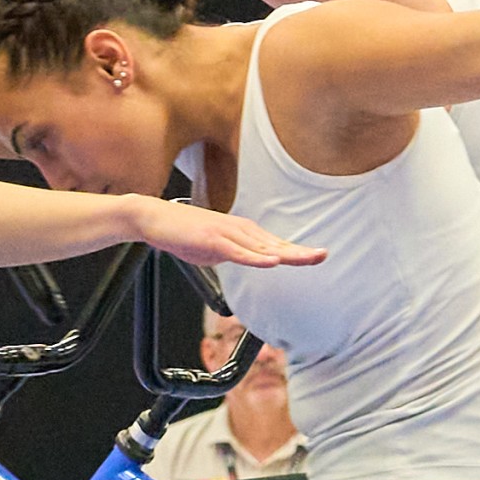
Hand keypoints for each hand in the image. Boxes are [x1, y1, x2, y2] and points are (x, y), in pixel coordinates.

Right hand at [131, 202, 322, 271]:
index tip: (319, 255)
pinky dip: (256, 257)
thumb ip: (233, 255)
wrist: (155, 218)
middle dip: (301, 251)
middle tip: (324, 255)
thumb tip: (243, 261)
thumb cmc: (183, 232)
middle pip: (276, 245)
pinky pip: (238, 252)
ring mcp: (227, 234)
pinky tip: (272, 262)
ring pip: (262, 248)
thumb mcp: (215, 249)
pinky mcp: (212, 240)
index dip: (298, 251)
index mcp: (243, 233)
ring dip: (286, 254)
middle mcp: (240, 231)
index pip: (276, 245)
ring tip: (307, 258)